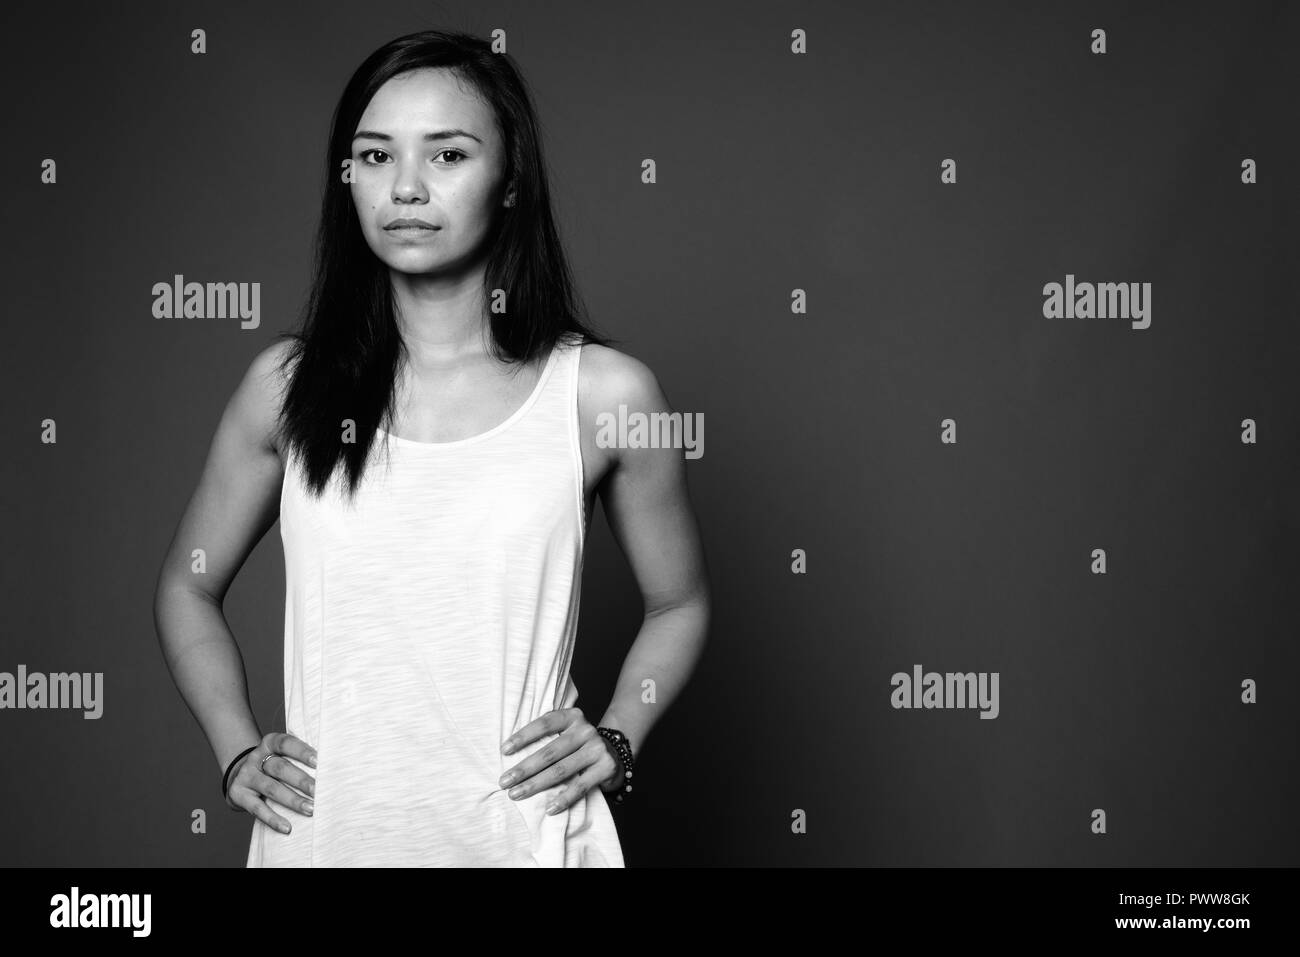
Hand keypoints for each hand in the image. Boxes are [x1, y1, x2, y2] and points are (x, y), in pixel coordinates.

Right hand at [224, 731, 317, 833]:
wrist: (238, 776)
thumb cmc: (272, 767)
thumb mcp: (281, 756)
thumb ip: (298, 759)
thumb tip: (329, 772)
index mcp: (269, 743)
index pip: (286, 743)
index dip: (302, 751)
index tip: (319, 761)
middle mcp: (256, 757)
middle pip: (280, 768)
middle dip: (301, 780)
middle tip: (319, 791)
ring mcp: (246, 776)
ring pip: (271, 788)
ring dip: (293, 800)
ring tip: (311, 809)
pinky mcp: (238, 794)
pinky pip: (257, 808)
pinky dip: (273, 819)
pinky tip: (287, 827)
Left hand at [498, 708, 620, 814]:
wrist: (615, 753)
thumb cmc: (579, 745)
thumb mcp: (566, 732)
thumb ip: (546, 737)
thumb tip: (509, 755)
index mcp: (572, 717)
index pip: (544, 724)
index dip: (523, 736)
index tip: (504, 750)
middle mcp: (585, 730)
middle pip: (550, 751)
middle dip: (524, 768)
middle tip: (504, 781)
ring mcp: (596, 749)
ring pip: (561, 770)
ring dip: (536, 784)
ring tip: (517, 794)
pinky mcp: (606, 767)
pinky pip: (581, 786)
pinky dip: (564, 799)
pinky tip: (549, 809)